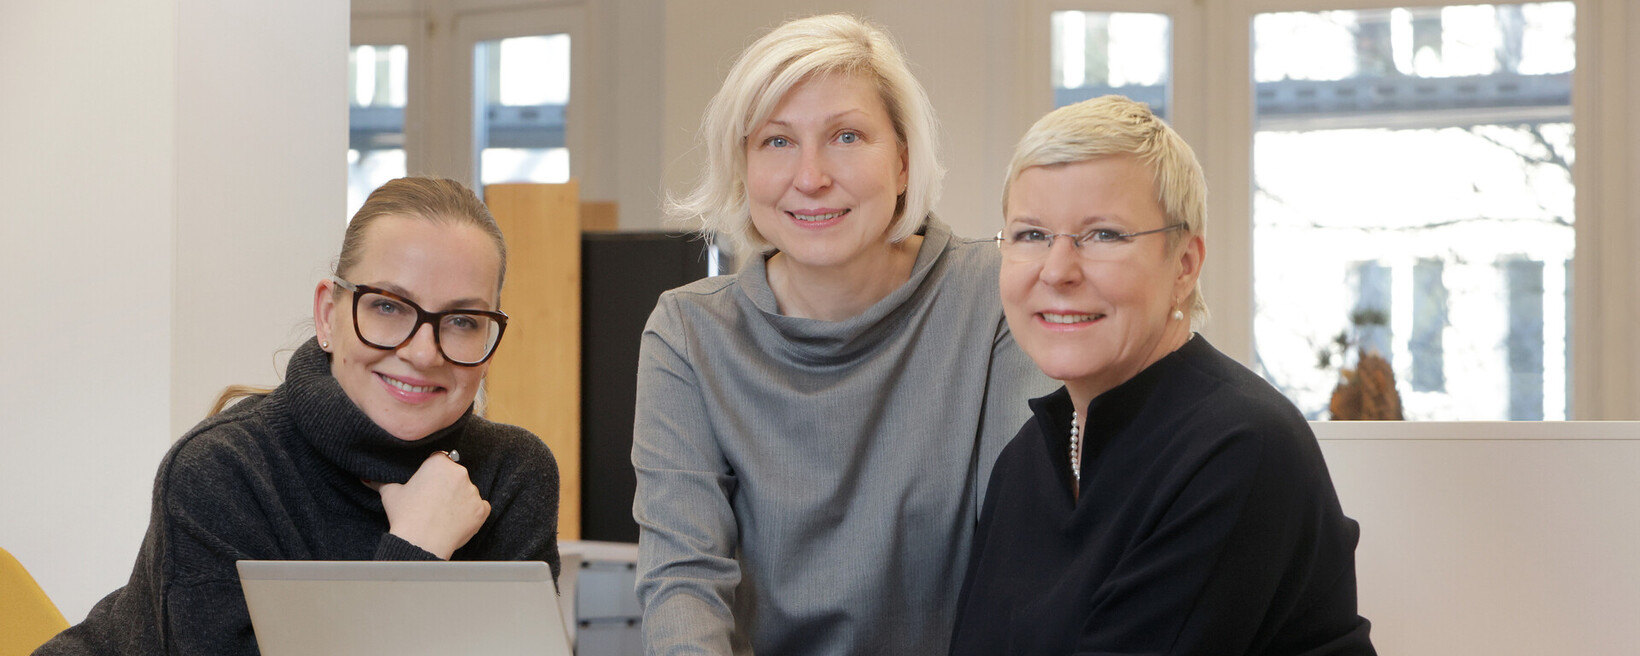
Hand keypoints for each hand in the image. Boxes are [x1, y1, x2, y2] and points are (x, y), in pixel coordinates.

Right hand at [368, 452, 490, 558]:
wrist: (420, 543)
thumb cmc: (405, 516)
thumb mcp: (390, 494)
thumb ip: (382, 482)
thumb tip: (368, 479)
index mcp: (439, 462)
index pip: (440, 460)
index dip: (433, 473)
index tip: (428, 485)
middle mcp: (460, 472)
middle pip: (456, 475)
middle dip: (447, 486)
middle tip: (434, 503)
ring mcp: (473, 491)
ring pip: (468, 492)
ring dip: (459, 500)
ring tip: (442, 515)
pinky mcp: (482, 509)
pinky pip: (479, 508)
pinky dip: (471, 514)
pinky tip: (455, 522)